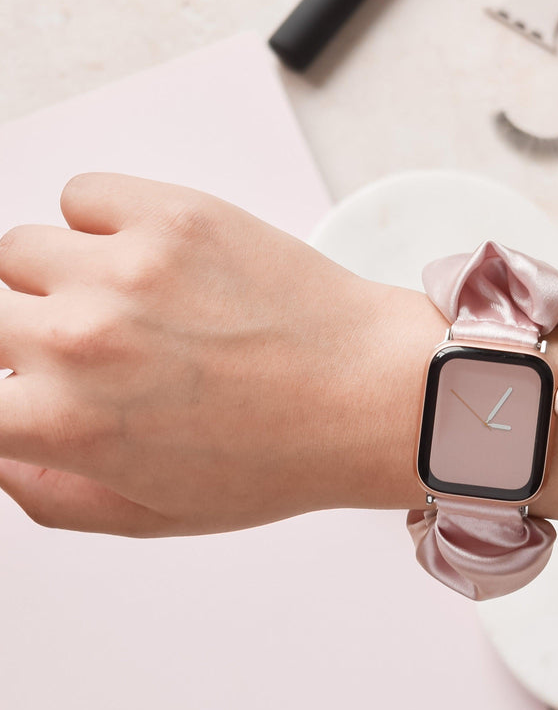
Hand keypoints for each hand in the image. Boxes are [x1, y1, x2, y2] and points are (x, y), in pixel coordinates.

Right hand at [0, 173, 441, 535]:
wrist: (370, 395)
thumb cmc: (279, 459)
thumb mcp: (153, 514)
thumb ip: (47, 494)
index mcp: (61, 424)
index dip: (9, 394)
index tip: (34, 385)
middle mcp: (77, 339)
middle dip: (30, 340)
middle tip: (103, 354)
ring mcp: (123, 267)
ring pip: (23, 250)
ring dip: (62, 277)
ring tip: (134, 305)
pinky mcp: (172, 213)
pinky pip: (83, 195)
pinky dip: (105, 222)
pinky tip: (157, 261)